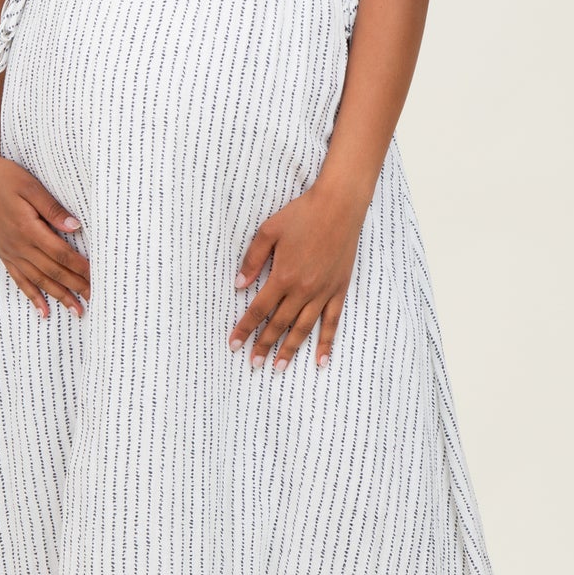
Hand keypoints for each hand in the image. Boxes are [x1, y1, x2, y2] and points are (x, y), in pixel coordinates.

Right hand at [0, 151, 89, 318]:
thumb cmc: (4, 177)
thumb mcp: (31, 186)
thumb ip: (53, 209)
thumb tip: (75, 227)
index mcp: (28, 228)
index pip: (61, 253)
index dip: (80, 266)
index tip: (98, 275)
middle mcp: (19, 245)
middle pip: (53, 271)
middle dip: (75, 286)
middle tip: (95, 298)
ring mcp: (10, 252)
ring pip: (38, 280)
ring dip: (59, 296)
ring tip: (76, 311)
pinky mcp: (4, 253)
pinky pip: (20, 280)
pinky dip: (33, 296)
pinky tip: (44, 311)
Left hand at [229, 180, 365, 369]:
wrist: (339, 206)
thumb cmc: (302, 214)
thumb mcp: (269, 231)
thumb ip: (252, 260)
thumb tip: (239, 285)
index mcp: (283, 276)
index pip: (258, 310)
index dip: (245, 328)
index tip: (234, 344)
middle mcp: (303, 290)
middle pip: (279, 324)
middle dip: (264, 345)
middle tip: (254, 364)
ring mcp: (323, 292)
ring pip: (303, 328)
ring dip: (290, 350)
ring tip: (278, 367)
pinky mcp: (339, 290)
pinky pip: (332, 322)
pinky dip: (327, 343)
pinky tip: (321, 360)